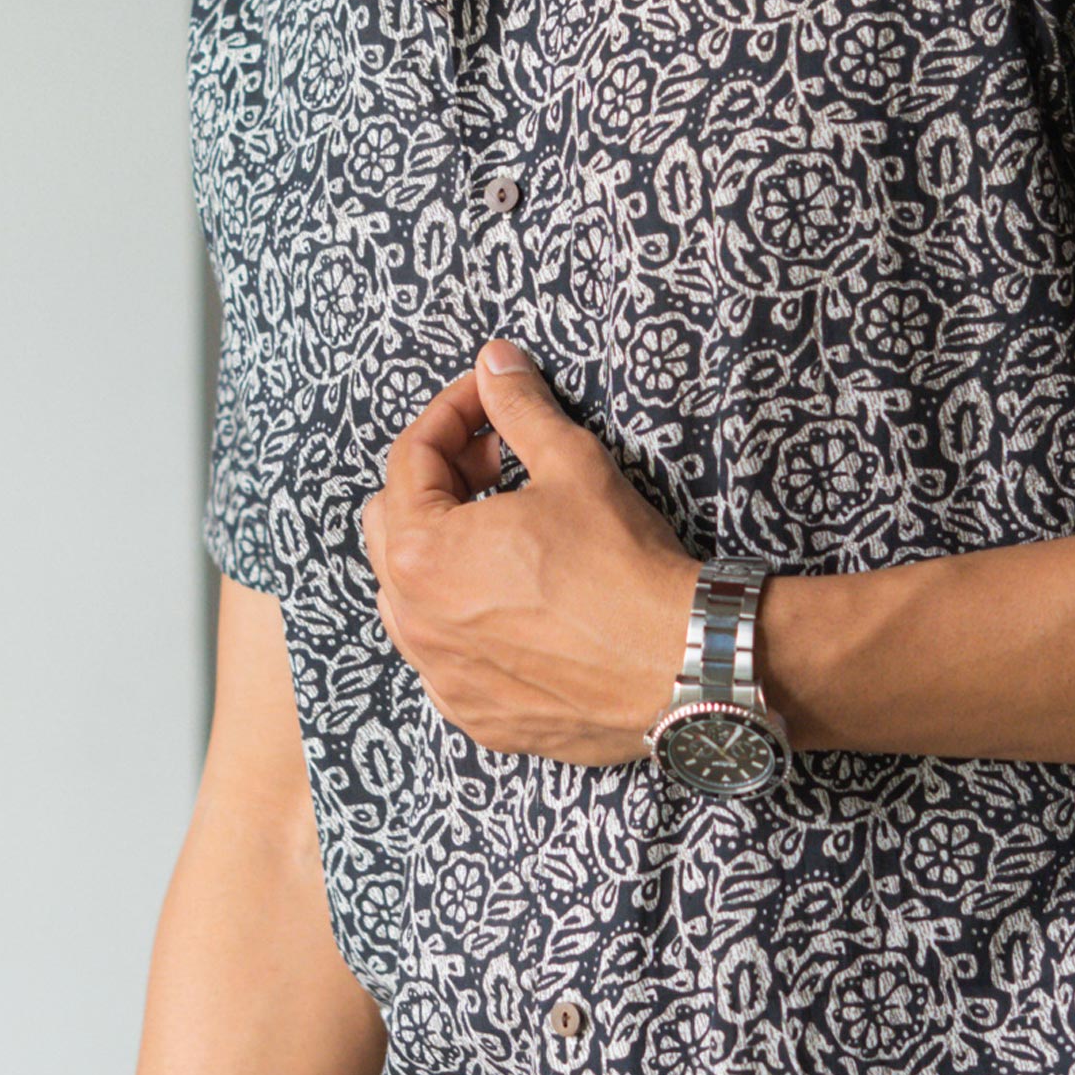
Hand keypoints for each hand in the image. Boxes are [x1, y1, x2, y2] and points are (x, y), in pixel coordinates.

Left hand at [360, 339, 698, 764]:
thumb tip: (495, 361)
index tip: (488, 399)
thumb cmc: (623, 567)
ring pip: (409, 593)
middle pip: (393, 522)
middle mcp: (414, 619)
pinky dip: (462, 617)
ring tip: (503, 529)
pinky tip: (513, 598)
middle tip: (498, 461)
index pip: (410, 458)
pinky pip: (442, 654)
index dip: (452, 414)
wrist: (681, 663)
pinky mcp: (474, 713)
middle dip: (440, 479)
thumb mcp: (571, 464)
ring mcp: (441, 675)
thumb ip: (519, 407)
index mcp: (421, 551)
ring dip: (442, 550)